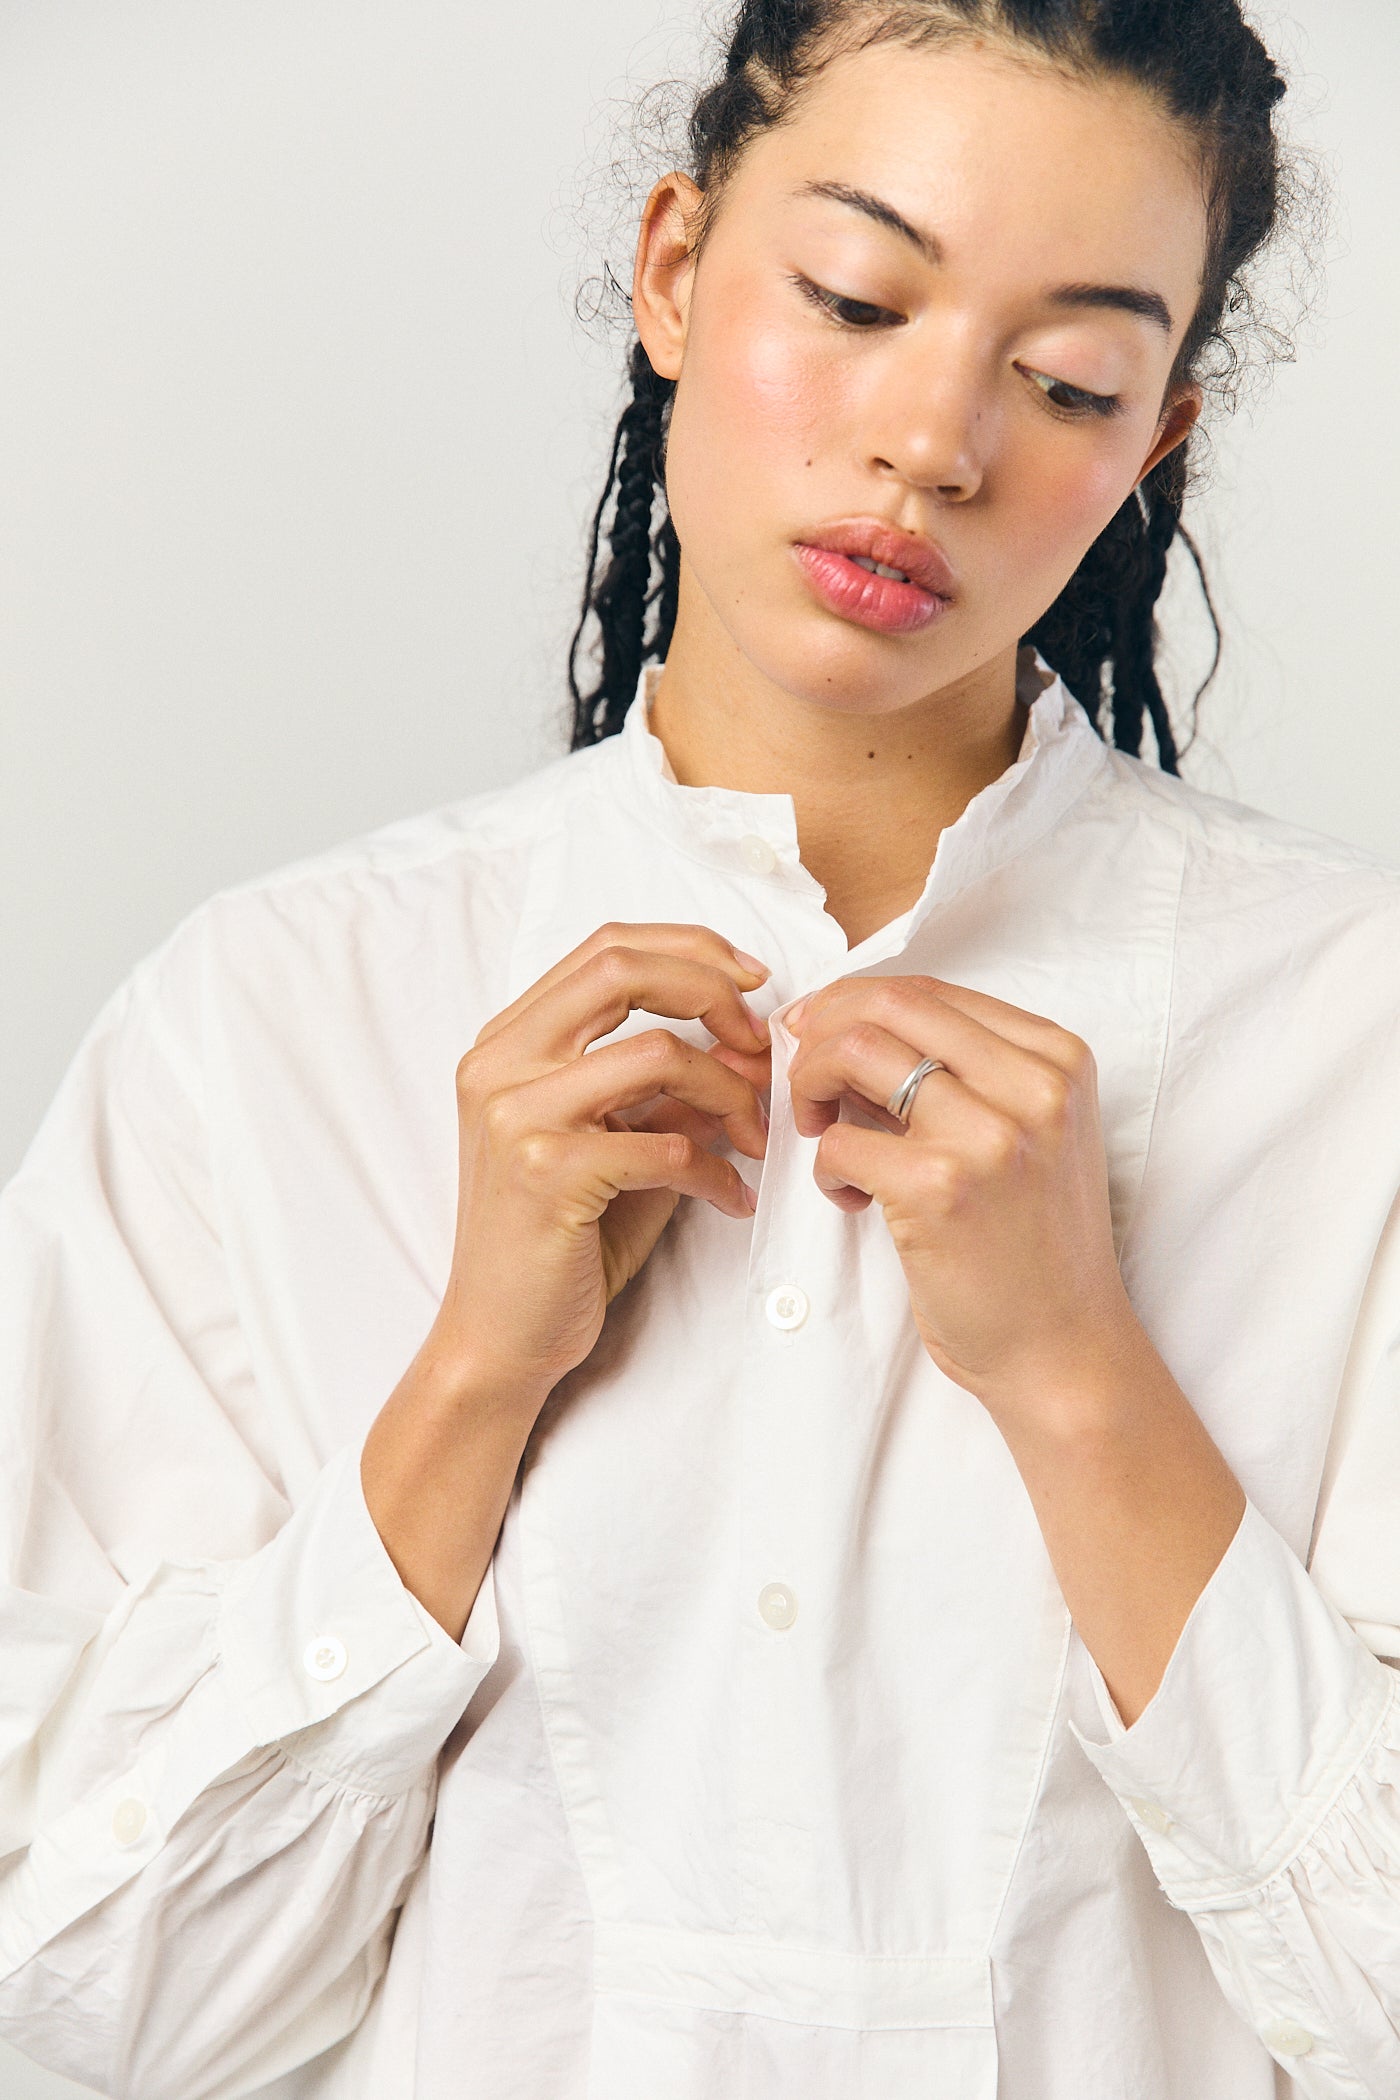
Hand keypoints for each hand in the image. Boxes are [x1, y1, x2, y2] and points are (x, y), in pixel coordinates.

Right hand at [429, 922, 770, 1413]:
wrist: (498, 1338)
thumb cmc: (557, 1241)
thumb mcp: (613, 1142)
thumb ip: (664, 1088)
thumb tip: (743, 1041)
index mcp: (507, 1042)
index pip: (605, 948)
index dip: (691, 949)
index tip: (753, 981)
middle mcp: (499, 1063)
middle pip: (622, 969)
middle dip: (713, 992)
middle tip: (761, 1040)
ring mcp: (515, 1114)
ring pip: (657, 1053)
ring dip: (730, 1092)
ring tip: (755, 1136)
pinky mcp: (547, 1172)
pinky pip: (666, 1146)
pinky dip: (716, 1171)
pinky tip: (730, 1198)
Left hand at [784, 974, 1136, 1419]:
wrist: (1063, 1349)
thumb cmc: (1033, 1246)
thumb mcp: (1029, 1133)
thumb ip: (961, 1075)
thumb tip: (846, 1027)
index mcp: (1056, 1058)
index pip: (928, 990)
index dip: (852, 1004)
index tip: (817, 1035)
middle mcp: (1033, 1084)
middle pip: (887, 1004)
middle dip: (820, 1032)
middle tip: (802, 1080)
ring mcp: (991, 1134)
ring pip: (853, 1053)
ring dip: (810, 1089)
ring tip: (823, 1135)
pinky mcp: (941, 1188)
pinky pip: (839, 1142)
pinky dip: (826, 1169)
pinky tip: (856, 1200)